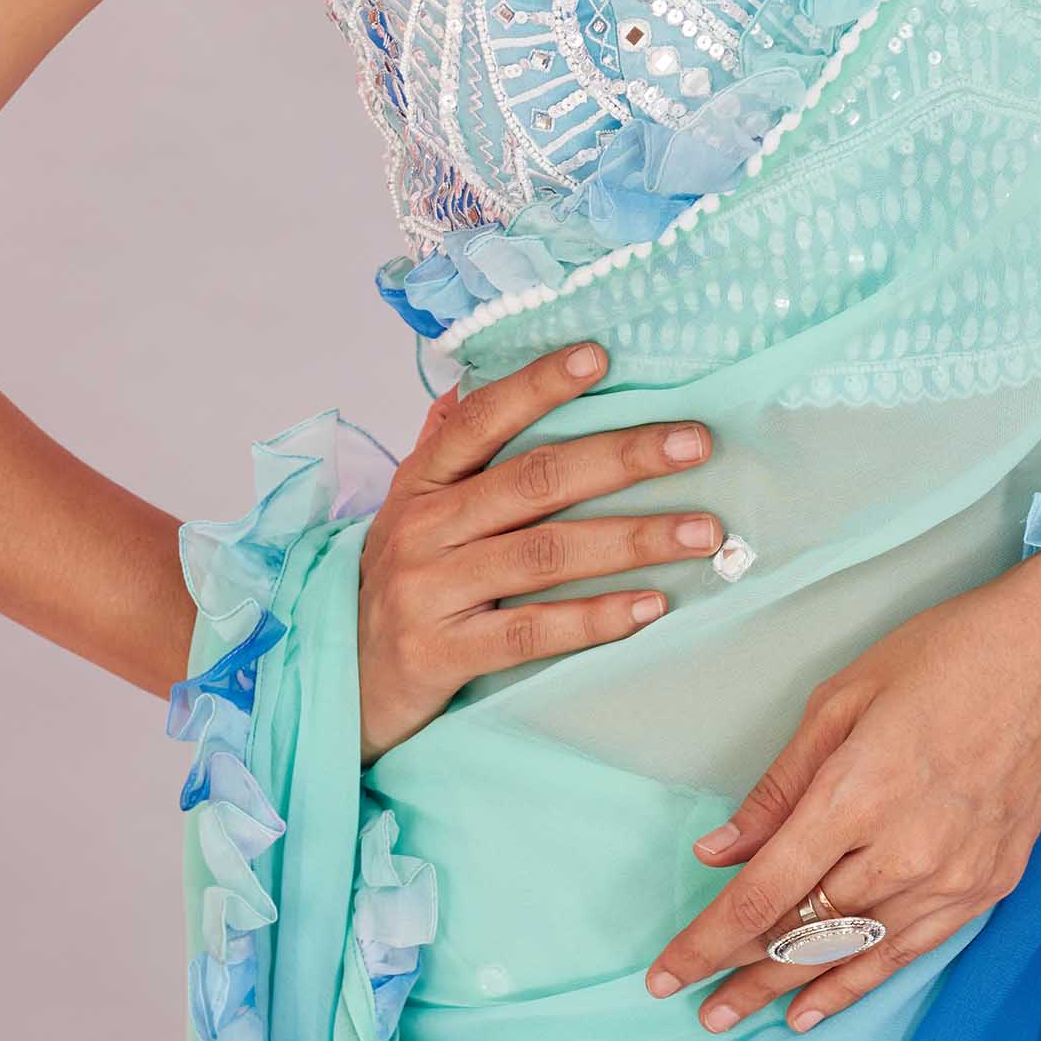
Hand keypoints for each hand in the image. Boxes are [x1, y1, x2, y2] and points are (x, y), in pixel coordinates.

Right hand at [355, 338, 727, 760]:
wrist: (339, 683)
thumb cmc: (397, 588)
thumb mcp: (408, 512)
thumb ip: (444, 450)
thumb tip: (468, 378)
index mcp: (419, 483)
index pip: (481, 419)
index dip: (538, 384)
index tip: (600, 357)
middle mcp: (422, 528)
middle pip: (535, 480)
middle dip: (623, 457)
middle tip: (695, 443)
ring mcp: (430, 591)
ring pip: (546, 553)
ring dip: (634, 538)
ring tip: (701, 532)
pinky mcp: (443, 653)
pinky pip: (532, 631)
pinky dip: (596, 618)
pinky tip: (651, 606)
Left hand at [642, 547, 1040, 1033]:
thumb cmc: (943, 657)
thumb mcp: (841, 699)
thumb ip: (778, 787)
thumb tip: (719, 852)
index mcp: (857, 792)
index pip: (765, 892)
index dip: (709, 941)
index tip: (666, 974)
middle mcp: (904, 848)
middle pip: (805, 932)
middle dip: (742, 972)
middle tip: (698, 1006)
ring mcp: (952, 874)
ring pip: (853, 950)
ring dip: (791, 986)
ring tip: (739, 1015)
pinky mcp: (987, 885)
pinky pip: (910, 951)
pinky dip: (859, 982)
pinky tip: (817, 1007)